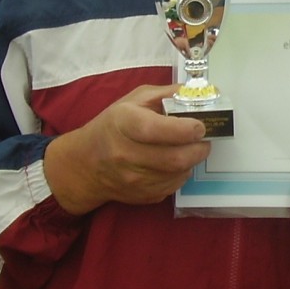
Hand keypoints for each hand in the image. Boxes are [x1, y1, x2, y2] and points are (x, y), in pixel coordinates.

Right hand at [43, 84, 210, 214]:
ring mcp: (133, 179)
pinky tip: (175, 163)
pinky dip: (181, 173)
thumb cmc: (113, 125)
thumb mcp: (135, 100)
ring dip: (191, 161)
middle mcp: (126, 154)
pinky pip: (173, 186)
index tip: (199, 126)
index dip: (183, 129)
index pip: (156, 130)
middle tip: (203, 140)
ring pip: (178, 174)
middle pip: (175, 158)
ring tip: (189, 148)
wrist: (86, 164)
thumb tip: (200, 92)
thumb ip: (167, 94)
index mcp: (124, 123)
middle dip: (199, 148)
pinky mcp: (141, 196)